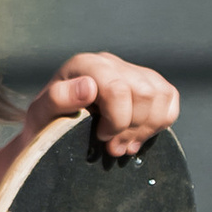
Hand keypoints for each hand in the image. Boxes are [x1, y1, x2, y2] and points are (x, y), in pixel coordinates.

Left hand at [28, 53, 179, 164]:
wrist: (54, 129)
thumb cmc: (46, 123)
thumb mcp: (40, 115)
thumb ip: (57, 99)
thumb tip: (88, 87)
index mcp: (85, 64)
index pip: (118, 89)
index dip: (116, 121)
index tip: (101, 137)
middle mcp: (110, 62)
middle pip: (144, 94)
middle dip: (131, 128)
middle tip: (113, 148)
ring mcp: (132, 71)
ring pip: (161, 96)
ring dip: (146, 128)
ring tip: (124, 144)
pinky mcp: (149, 84)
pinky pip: (170, 99)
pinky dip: (160, 122)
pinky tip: (137, 135)